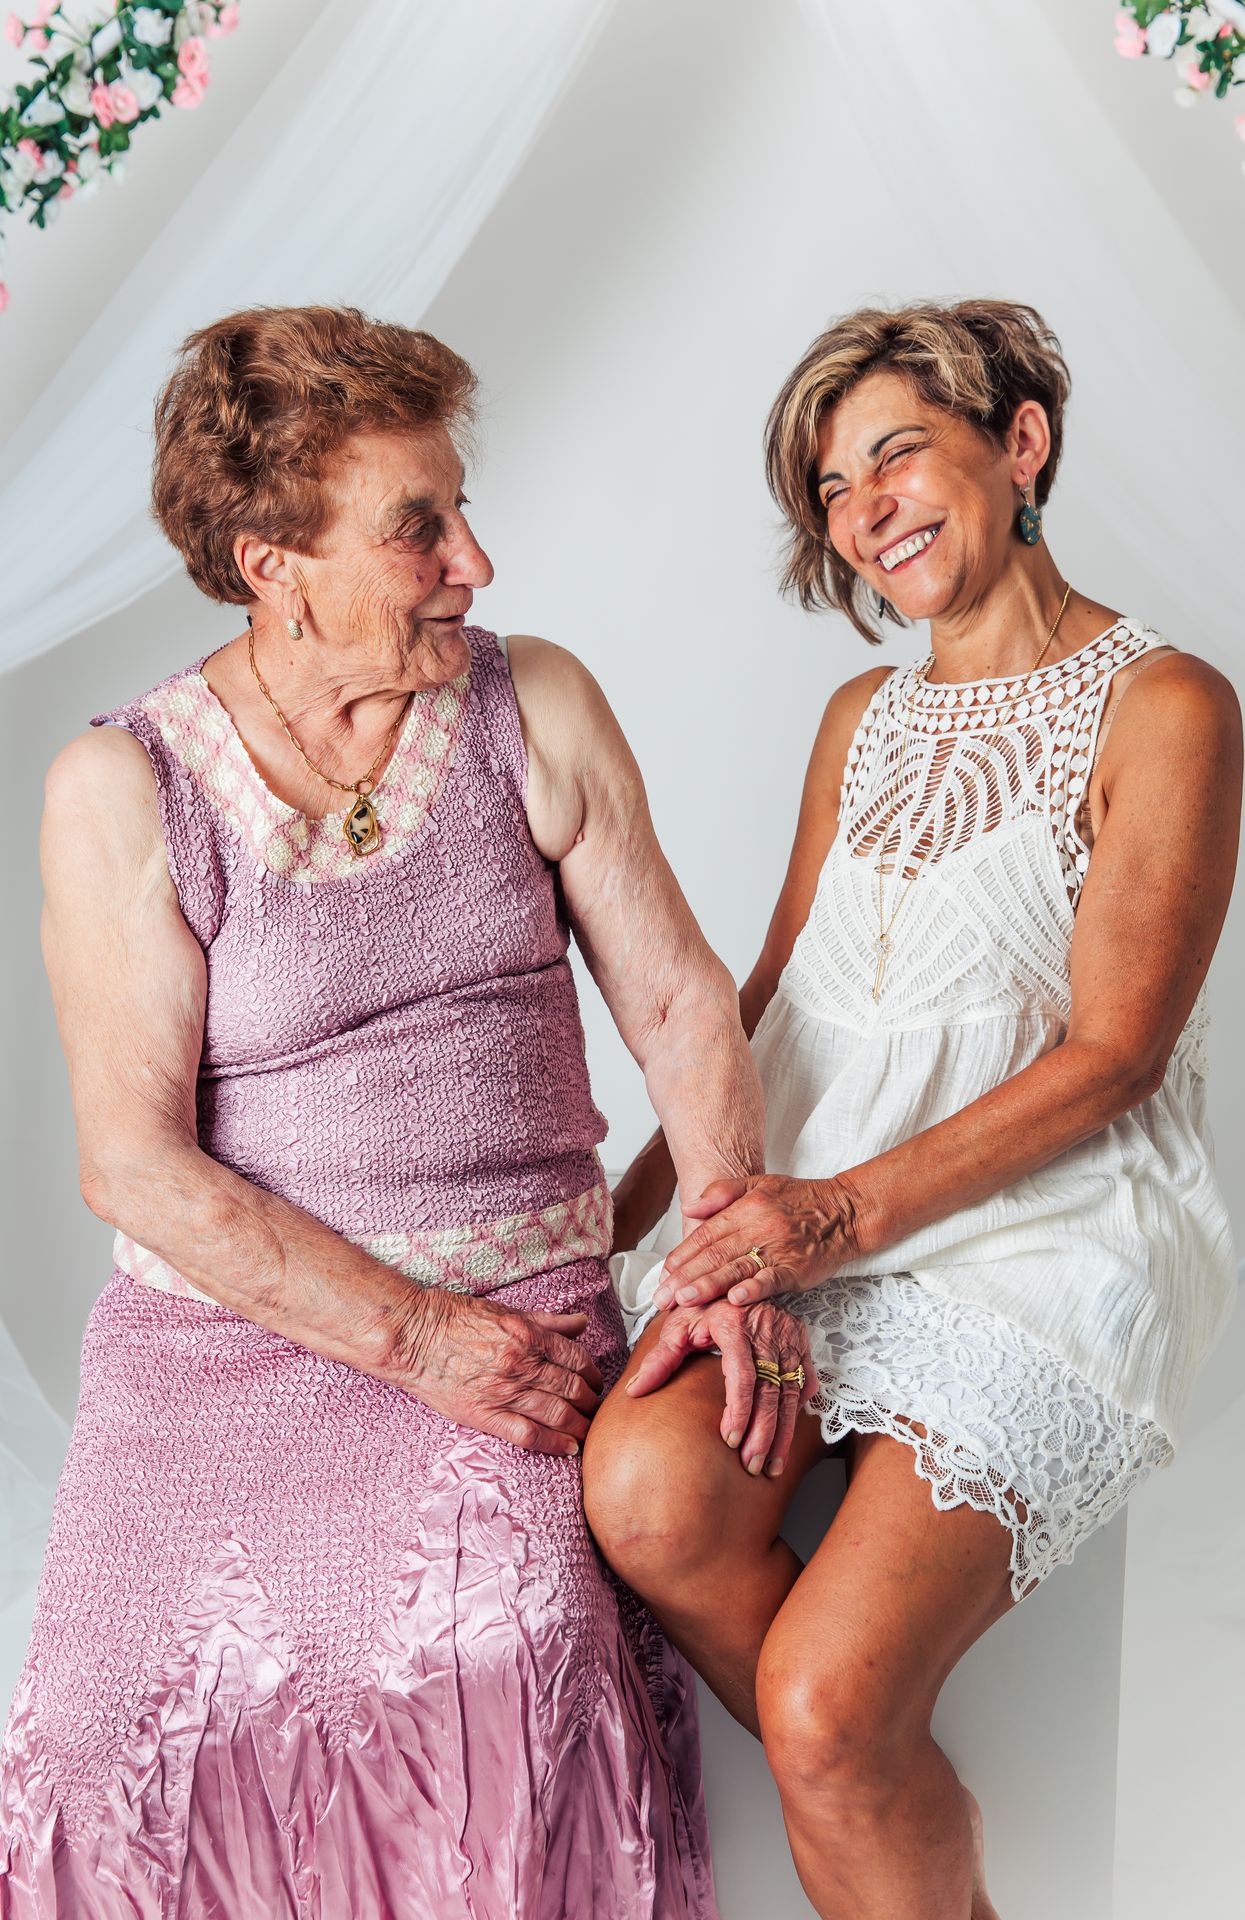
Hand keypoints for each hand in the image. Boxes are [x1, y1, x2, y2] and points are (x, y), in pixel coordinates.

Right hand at [394, 1288, 603, 1454]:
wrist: (412, 1336)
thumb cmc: (454, 1318)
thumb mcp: (506, 1310)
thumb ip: (547, 1320)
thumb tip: (582, 1323)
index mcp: (529, 1335)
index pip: (577, 1360)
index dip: (593, 1374)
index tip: (596, 1383)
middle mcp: (522, 1364)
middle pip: (572, 1389)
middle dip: (591, 1402)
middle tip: (597, 1409)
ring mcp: (504, 1391)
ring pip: (557, 1413)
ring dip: (580, 1425)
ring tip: (589, 1431)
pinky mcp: (484, 1414)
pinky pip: (527, 1434)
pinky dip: (553, 1443)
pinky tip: (569, 1448)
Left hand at [625, 1299, 817, 1477]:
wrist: (731, 1280)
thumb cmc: (702, 1304)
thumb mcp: (677, 1326)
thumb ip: (658, 1360)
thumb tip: (634, 1391)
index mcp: (734, 1322)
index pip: (742, 1375)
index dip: (738, 1411)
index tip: (729, 1440)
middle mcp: (766, 1328)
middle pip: (770, 1390)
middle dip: (763, 1434)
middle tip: (753, 1466)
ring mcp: (788, 1335)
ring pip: (791, 1392)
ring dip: (783, 1432)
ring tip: (771, 1466)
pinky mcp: (800, 1341)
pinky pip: (805, 1380)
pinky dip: (800, 1410)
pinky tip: (790, 1436)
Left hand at [651, 1173, 860, 1310]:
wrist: (844, 1210)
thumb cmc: (800, 1199)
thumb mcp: (759, 1183)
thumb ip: (722, 1192)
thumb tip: (689, 1207)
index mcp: (745, 1209)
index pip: (706, 1234)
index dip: (683, 1254)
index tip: (664, 1273)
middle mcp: (758, 1228)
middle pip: (715, 1254)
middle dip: (685, 1277)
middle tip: (663, 1297)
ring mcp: (777, 1249)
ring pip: (736, 1268)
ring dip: (709, 1285)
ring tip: (686, 1300)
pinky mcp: (796, 1268)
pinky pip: (772, 1279)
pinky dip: (754, 1290)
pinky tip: (736, 1299)